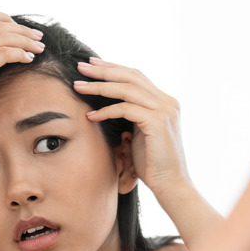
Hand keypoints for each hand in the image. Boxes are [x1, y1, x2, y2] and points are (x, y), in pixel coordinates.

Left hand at [73, 58, 188, 197]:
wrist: (171, 185)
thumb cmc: (153, 165)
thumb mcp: (141, 134)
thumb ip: (132, 116)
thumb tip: (111, 105)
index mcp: (165, 102)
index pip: (136, 77)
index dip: (113, 68)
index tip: (92, 65)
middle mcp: (167, 102)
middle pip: (131, 76)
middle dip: (104, 70)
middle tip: (81, 66)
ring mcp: (165, 111)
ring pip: (126, 89)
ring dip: (100, 86)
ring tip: (78, 86)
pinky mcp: (158, 122)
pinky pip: (126, 109)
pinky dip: (106, 111)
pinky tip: (91, 116)